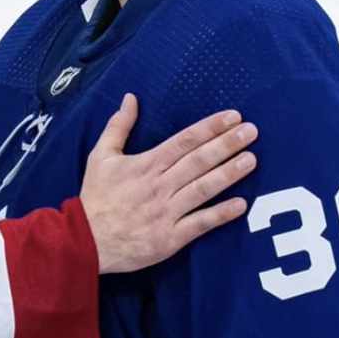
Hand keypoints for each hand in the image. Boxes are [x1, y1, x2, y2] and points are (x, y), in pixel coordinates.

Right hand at [80, 93, 256, 273]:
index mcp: (145, 165)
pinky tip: (242, 205)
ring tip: (252, 160)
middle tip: (251, 131)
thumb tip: (131, 98)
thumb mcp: (100, 155)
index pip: (183, 141)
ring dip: (229, 174)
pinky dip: (221, 215)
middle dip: (226, 144)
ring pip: (203, 189)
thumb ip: (118, 125)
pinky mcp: (170, 238)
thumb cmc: (96, 196)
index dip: (209, 128)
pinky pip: (200, 224)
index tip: (232, 117)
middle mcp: (159, 186)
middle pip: (198, 161)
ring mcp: (166, 213)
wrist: (86, 240)